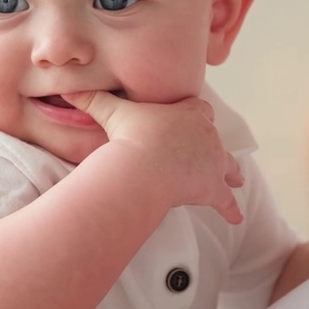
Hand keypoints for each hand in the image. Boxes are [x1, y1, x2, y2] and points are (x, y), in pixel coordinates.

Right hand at [63, 91, 244, 223]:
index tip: (196, 115)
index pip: (198, 109)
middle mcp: (207, 135)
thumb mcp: (112, 112)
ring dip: (231, 172)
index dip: (196, 114)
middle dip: (213, 142)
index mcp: (189, 114)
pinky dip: (231, 209)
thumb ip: (94, 100)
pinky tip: (236, 218)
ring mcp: (213, 161)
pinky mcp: (213, 187)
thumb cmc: (133, 136)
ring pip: (227, 165)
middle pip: (214, 136)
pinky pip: (226, 200)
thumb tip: (70, 90)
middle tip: (212, 148)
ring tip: (238, 178)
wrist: (145, 163)